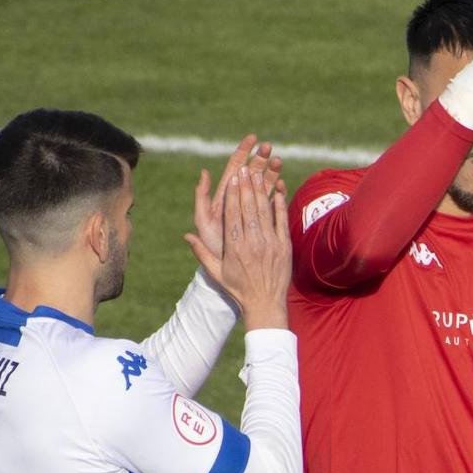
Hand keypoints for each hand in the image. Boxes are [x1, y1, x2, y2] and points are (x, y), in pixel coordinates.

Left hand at [187, 134, 282, 263]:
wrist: (228, 268)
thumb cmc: (213, 244)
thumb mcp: (204, 221)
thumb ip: (202, 198)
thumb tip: (204, 173)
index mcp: (226, 195)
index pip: (234, 168)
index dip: (242, 152)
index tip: (252, 138)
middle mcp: (240, 199)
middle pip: (252, 173)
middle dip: (260, 158)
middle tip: (269, 146)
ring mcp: (253, 209)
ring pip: (264, 185)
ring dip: (272, 172)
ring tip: (278, 161)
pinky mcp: (263, 220)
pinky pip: (273, 203)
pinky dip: (278, 193)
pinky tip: (282, 186)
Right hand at [187, 168, 291, 330]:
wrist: (265, 304)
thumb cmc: (239, 289)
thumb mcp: (217, 273)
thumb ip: (202, 253)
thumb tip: (187, 236)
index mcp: (234, 247)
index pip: (233, 214)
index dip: (233, 194)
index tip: (232, 178)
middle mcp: (252, 243)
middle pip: (248, 208)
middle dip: (246, 186)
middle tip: (244, 168)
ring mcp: (270, 244)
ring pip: (264, 211)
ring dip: (261, 190)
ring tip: (257, 172)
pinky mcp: (284, 246)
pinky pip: (281, 221)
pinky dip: (279, 204)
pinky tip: (276, 190)